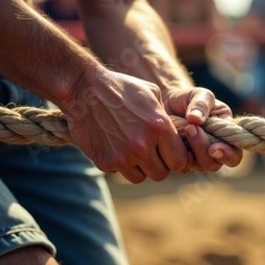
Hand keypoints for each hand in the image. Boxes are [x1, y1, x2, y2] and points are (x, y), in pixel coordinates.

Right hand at [61, 70, 188, 182]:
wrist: (84, 88)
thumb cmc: (122, 87)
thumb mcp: (153, 94)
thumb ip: (167, 119)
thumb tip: (180, 135)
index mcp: (159, 128)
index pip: (180, 162)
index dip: (176, 158)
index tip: (169, 152)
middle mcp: (142, 146)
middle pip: (161, 174)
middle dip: (158, 165)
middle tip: (151, 153)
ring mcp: (122, 156)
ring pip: (140, 177)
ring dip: (139, 168)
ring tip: (132, 150)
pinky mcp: (104, 162)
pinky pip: (119, 172)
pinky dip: (118, 164)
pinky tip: (114, 146)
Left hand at [162, 87, 242, 171]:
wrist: (167, 102)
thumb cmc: (189, 98)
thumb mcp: (200, 95)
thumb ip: (202, 104)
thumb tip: (195, 119)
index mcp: (227, 136)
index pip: (234, 155)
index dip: (227, 155)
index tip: (213, 148)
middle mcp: (214, 150)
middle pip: (214, 164)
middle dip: (203, 149)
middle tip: (191, 129)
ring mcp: (196, 158)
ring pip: (197, 166)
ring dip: (190, 149)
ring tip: (184, 128)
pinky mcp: (180, 160)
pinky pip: (180, 164)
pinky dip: (176, 150)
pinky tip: (173, 135)